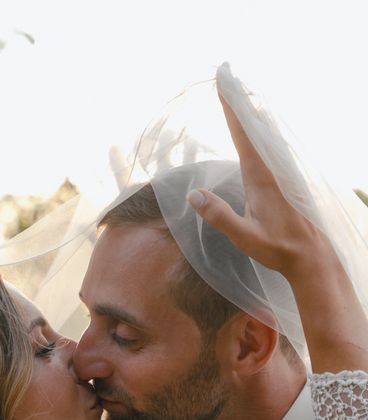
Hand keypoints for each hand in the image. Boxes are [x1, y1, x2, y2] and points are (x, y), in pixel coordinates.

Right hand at [186, 94, 331, 281]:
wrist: (312, 258)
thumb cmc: (279, 248)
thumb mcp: (245, 237)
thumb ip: (220, 216)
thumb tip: (193, 194)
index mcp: (262, 178)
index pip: (243, 136)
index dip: (232, 110)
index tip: (223, 85)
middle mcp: (272, 170)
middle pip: (254, 127)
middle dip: (238, 101)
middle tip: (227, 76)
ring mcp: (279, 174)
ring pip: (263, 134)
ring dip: (249, 112)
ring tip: (238, 93)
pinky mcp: (282, 182)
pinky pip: (268, 146)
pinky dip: (258, 130)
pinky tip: (258, 129)